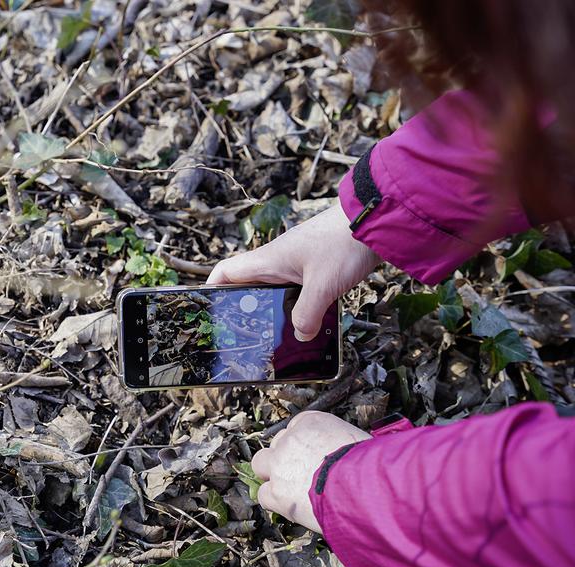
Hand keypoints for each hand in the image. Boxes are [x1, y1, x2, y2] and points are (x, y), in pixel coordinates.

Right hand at [207, 202, 380, 340]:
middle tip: (247, 333)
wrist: (375, 215)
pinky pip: (299, 288)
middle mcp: (277, 260)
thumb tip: (300, 335)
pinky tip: (312, 320)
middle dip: (247, 308)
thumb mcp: (323, 286)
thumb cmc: (344, 241)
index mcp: (268, 260)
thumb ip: (307, 315)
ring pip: (277, 289)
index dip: (212, 288)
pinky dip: (300, 304)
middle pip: (250, 286)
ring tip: (280, 334)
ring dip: (277, 309)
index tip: (208, 308)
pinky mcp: (317, 264)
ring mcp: (297, 261)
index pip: (226, 272)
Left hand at [252, 411, 371, 531]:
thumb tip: (343, 456)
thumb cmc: (369, 466)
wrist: (364, 486)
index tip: (309, 456)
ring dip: (273, 476)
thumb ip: (340, 444)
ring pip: (261, 465)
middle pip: (276, 444)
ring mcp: (280, 464)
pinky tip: (291, 506)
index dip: (301, 446)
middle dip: (284, 458)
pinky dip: (275, 501)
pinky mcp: (277, 491)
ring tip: (293, 491)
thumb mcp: (357, 441)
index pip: (296, 427)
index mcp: (312, 422)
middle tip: (301, 474)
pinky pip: (264, 495)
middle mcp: (292, 439)